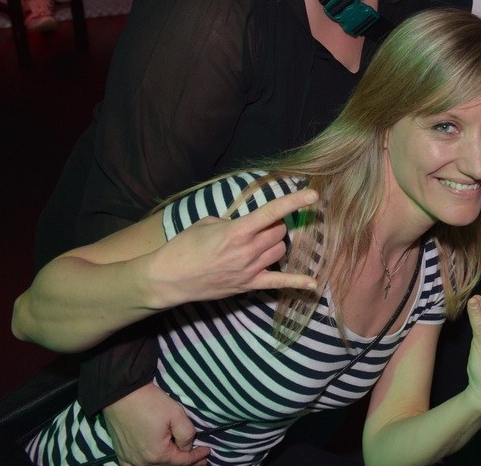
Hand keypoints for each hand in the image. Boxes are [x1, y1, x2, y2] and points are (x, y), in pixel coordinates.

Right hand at [101, 382, 208, 465]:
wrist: (122, 395)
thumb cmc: (150, 403)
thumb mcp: (176, 415)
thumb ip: (186, 435)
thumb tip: (187, 447)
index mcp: (158, 454)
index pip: (183, 460)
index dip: (196, 457)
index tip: (207, 452)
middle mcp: (143, 461)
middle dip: (186, 463)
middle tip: (200, 461)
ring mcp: (130, 459)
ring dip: (169, 465)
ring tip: (182, 462)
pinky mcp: (122, 454)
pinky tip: (154, 464)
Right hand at [149, 189, 319, 307]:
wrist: (167, 278)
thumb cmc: (183, 247)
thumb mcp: (206, 223)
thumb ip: (233, 222)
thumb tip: (249, 225)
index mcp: (237, 231)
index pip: (272, 212)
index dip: (294, 201)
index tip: (313, 194)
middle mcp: (247, 250)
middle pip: (279, 231)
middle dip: (275, 224)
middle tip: (261, 224)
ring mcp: (249, 269)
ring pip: (279, 250)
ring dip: (275, 242)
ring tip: (260, 242)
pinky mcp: (248, 285)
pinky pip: (279, 283)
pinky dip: (297, 283)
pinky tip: (313, 285)